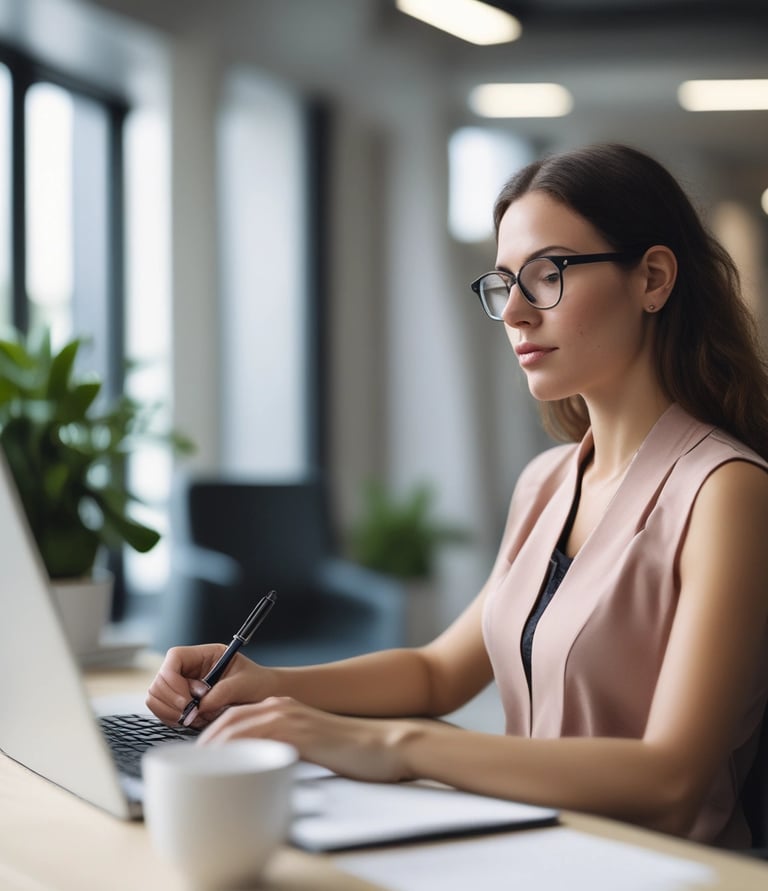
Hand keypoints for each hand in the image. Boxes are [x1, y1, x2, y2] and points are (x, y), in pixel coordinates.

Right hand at [146, 645, 274, 727]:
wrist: (265, 696)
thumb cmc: (257, 684)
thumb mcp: (244, 684)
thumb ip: (222, 692)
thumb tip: (199, 707)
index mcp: (205, 655)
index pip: (174, 657)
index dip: (173, 679)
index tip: (188, 700)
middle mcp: (190, 668)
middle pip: (159, 680)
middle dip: (172, 701)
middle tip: (194, 714)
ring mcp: (183, 685)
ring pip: (156, 698)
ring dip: (173, 713)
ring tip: (199, 717)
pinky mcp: (182, 702)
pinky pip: (164, 712)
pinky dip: (175, 721)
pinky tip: (197, 721)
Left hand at [198, 696, 414, 782]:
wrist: (385, 744)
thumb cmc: (351, 751)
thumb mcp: (309, 747)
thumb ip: (282, 749)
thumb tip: (256, 771)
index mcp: (282, 707)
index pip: (234, 716)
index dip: (211, 735)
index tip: (196, 756)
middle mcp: (281, 706)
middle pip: (228, 718)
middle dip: (204, 740)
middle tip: (189, 764)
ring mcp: (290, 716)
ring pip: (237, 725)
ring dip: (213, 745)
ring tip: (197, 767)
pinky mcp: (299, 731)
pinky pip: (257, 737)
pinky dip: (236, 748)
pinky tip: (226, 764)